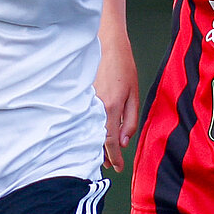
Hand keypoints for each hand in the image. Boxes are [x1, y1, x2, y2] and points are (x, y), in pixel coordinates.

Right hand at [96, 42, 140, 172]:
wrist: (105, 44)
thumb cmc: (123, 67)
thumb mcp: (133, 94)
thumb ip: (130, 120)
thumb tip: (125, 141)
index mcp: (110, 108)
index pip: (111, 142)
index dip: (115, 158)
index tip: (119, 168)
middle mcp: (95, 108)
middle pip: (97, 140)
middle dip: (104, 155)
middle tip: (112, 165)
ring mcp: (85, 103)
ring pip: (89, 131)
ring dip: (96, 144)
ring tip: (102, 155)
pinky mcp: (79, 97)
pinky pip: (83, 119)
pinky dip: (89, 130)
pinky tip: (93, 135)